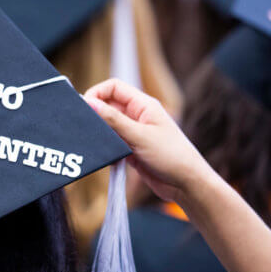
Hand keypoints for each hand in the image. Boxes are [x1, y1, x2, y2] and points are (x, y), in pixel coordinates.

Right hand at [83, 79, 214, 203]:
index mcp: (143, 105)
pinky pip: (112, 142)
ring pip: (108, 125)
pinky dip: (105, 147)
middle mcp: (137, 116)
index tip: (84, 107)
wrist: (186, 184)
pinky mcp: (131, 149)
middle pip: (108, 105)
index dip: (97, 93)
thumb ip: (113, 120)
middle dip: (95, 113)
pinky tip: (104, 155)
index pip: (113, 87)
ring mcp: (134, 133)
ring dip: (100, 132)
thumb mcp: (139, 135)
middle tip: (84, 126)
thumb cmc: (171, 156)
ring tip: (94, 142)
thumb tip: (89, 103)